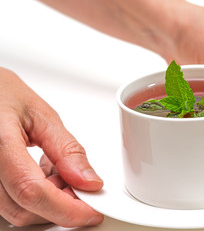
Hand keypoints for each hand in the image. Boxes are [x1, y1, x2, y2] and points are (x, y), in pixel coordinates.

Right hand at [0, 67, 103, 226]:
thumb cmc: (3, 94)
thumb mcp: (42, 115)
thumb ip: (67, 150)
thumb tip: (89, 181)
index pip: (32, 190)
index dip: (66, 209)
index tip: (92, 211)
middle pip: (24, 209)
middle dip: (61, 205)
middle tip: (80, 184)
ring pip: (17, 211)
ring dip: (49, 200)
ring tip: (57, 169)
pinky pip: (10, 203)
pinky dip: (36, 196)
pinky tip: (42, 173)